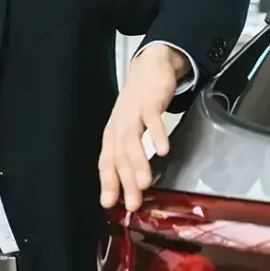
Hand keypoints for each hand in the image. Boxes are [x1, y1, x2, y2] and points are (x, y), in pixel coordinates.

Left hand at [99, 44, 188, 211]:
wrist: (150, 66)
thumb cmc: (139, 103)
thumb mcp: (130, 128)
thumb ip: (131, 153)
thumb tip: (133, 184)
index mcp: (113, 135)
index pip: (106, 162)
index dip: (107, 183)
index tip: (109, 204)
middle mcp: (119, 126)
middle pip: (120, 156)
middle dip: (126, 182)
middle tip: (133, 203)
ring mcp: (133, 114)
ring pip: (132, 141)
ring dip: (138, 163)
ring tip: (144, 183)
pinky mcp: (150, 103)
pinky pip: (153, 120)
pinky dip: (157, 135)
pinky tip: (163, 151)